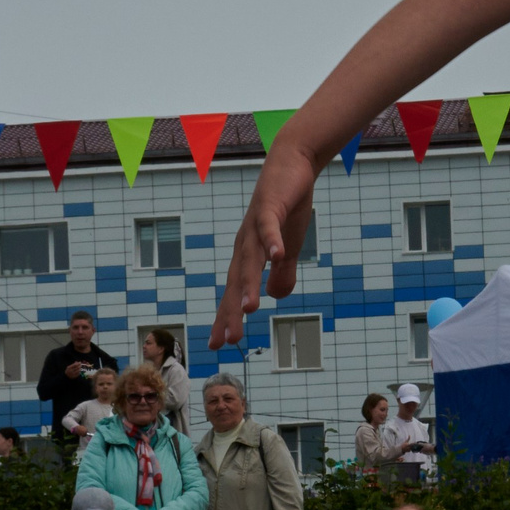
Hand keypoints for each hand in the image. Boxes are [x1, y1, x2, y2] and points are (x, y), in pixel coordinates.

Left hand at [213, 152, 318, 348]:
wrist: (291, 164)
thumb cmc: (288, 205)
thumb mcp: (289, 246)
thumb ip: (282, 272)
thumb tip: (278, 296)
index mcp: (247, 254)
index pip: (233, 291)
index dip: (225, 317)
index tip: (217, 345)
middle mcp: (245, 243)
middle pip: (235, 281)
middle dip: (230, 312)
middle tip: (227, 340)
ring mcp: (255, 226)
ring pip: (250, 260)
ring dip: (248, 284)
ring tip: (248, 309)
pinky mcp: (270, 208)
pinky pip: (270, 228)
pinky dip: (273, 243)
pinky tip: (276, 258)